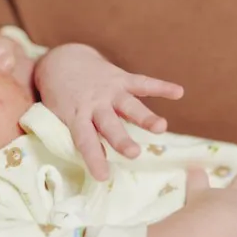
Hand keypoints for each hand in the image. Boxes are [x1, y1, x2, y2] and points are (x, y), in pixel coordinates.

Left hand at [34, 43, 183, 179]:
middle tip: (134, 153)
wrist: (61, 60)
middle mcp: (94, 104)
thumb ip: (74, 133)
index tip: (103, 176)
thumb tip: (87, 161)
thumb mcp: (58, 116)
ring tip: (161, 127)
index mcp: (76, 116)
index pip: (85, 140)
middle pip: (109, 124)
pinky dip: (160, 86)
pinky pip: (142, 82)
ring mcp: (109, 90)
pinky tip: (178, 92)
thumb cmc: (60, 96)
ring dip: (145, 116)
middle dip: (121, 139)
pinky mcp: (120, 78)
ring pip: (129, 105)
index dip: (94, 158)